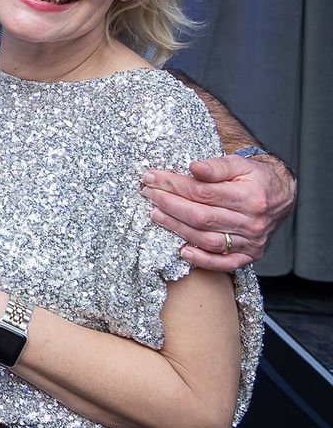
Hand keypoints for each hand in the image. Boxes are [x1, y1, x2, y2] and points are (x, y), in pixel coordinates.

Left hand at [142, 154, 295, 270]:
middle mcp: (252, 222)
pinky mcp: (250, 255)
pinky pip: (224, 263)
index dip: (173, 185)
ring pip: (208, 240)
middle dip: (169, 204)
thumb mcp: (239, 164)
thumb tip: (194, 167)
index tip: (152, 177)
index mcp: (250, 197)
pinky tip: (182, 251)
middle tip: (149, 194)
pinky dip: (202, 260)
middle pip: (201, 217)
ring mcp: (252, 242)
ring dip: (177, 228)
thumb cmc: (255, 178)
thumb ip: (216, 166)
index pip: (202, 193)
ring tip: (156, 214)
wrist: (280, 195)